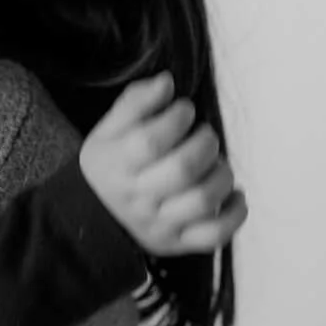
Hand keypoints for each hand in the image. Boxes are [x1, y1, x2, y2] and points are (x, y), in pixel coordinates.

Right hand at [79, 74, 247, 256]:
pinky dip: (235, 214)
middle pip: (183, 169)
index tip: (183, 110)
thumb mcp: (108, 131)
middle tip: (204, 136)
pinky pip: (215, 235)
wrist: (90, 218)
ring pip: (204, 200)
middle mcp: (138, 199)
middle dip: (205, 142)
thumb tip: (167, 82)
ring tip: (216, 164)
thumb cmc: (109, 166)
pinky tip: (234, 194)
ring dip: (222, 174)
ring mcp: (159, 224)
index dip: (177, 118)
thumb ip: (135, 103)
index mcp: (118, 166)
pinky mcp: (177, 243)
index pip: (152, 141)